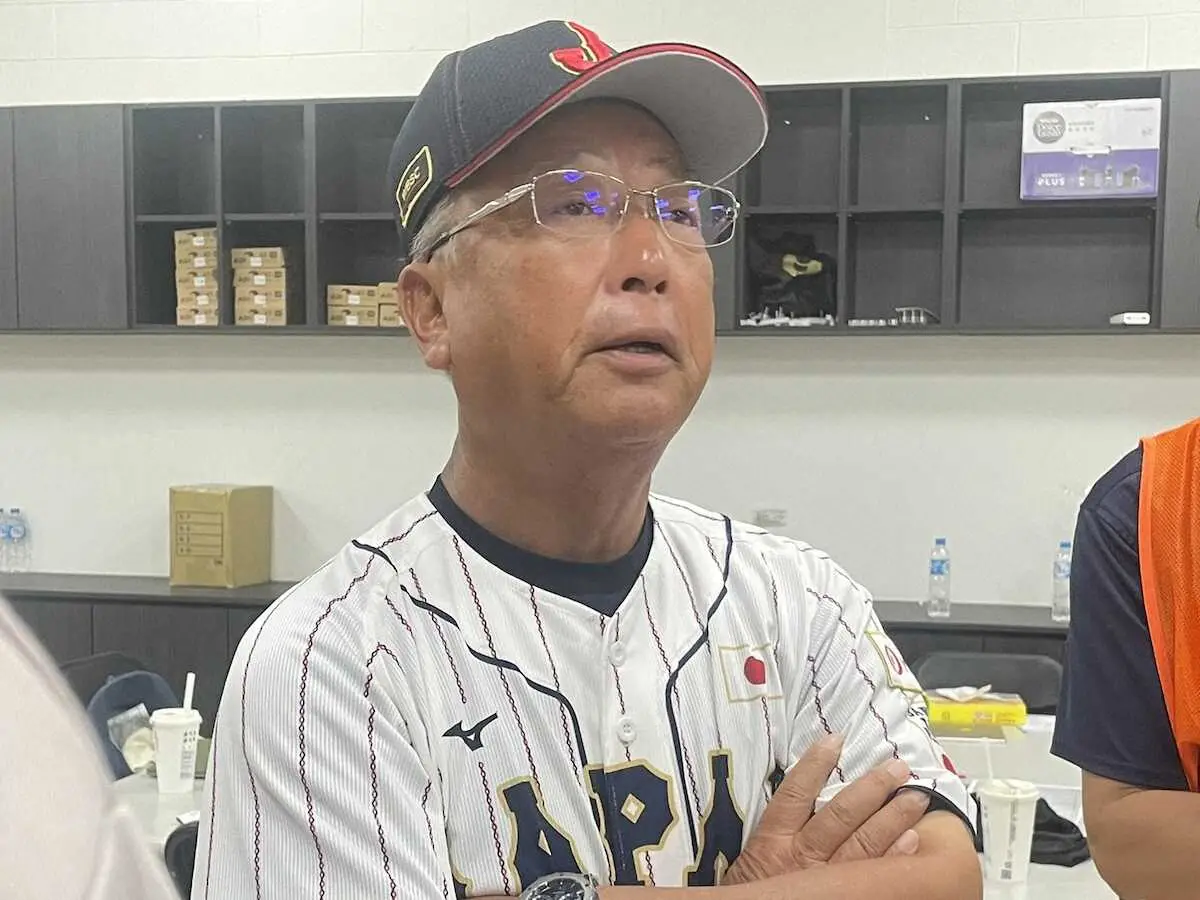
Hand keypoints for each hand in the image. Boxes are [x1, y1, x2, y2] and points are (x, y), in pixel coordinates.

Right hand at [723, 734, 930, 884]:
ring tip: (915, 796)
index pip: (795, 793)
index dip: (815, 764)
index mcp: (772, 840)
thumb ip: (777, 827)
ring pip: (862, 843)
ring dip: (892, 818)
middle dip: (872, 788)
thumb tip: (805, 788)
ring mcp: (824, 879)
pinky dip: (893, 858)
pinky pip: (872, 876)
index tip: (836, 739)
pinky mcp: (840, 896)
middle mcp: (800, 857)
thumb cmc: (751, 890)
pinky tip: (912, 840)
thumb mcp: (753, 854)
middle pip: (840, 816)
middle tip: (898, 768)